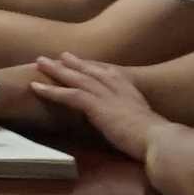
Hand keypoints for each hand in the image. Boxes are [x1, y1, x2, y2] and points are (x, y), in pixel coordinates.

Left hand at [32, 51, 160, 160]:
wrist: (158, 139)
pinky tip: (36, 87)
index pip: (108, 73)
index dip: (94, 67)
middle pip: (90, 71)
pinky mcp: (97, 106)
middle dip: (72, 63)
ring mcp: (106, 96)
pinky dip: (51, 90)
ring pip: (76, 78)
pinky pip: (69, 95)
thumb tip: (127, 125)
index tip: (83, 61)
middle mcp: (117, 88)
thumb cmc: (153, 138)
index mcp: (130, 91)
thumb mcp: (143, 122)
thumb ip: (132, 119)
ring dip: (56, 70)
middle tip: (57, 55)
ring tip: (39, 63)